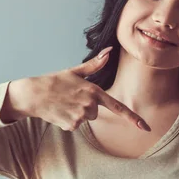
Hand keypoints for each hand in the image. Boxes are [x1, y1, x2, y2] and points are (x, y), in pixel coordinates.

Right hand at [5, 46, 151, 131]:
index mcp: (94, 91)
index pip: (118, 107)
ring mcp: (81, 116)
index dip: (133, 118)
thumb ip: (95, 64)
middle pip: (97, 113)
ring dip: (77, 114)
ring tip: (64, 104)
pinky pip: (75, 126)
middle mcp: (90, 104)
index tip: (145, 127)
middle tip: (71, 99)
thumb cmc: (54, 81)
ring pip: (86, 119)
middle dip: (86, 108)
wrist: (33, 94)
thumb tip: (109, 51)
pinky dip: (68, 121)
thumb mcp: (75, 71)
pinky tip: (59, 112)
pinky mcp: (71, 125)